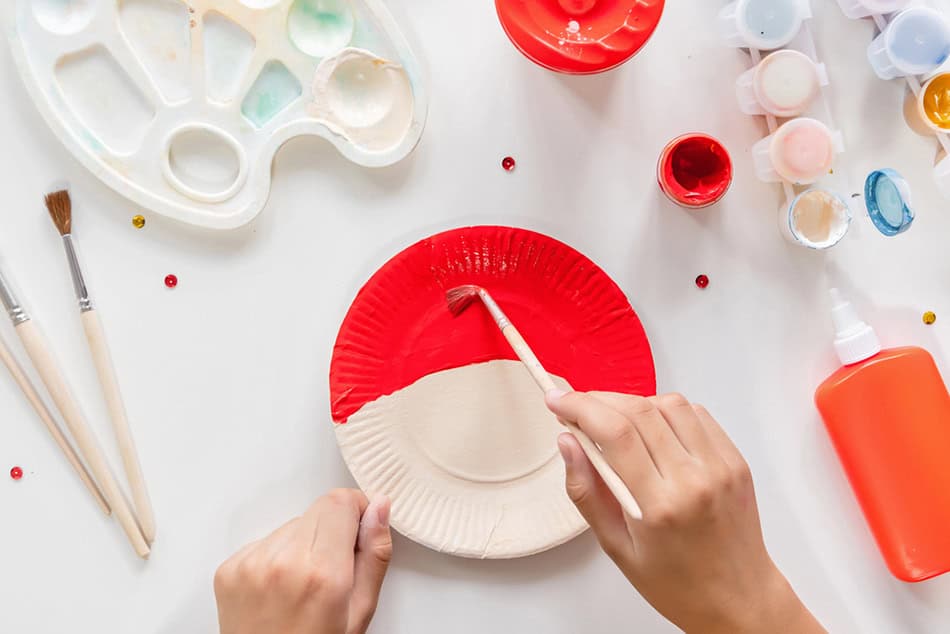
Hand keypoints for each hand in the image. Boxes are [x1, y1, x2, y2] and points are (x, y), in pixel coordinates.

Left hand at [214, 489, 392, 633]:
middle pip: (318, 509)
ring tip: (304, 584)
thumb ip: (373, 554)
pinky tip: (282, 588)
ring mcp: (251, 564)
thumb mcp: (360, 611)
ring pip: (293, 524)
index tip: (360, 530)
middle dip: (334, 529)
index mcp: (322, 574)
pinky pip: (266, 541)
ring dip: (305, 543)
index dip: (358, 510)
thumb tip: (379, 510)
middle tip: (334, 569)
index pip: (341, 502)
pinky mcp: (230, 568)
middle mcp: (283, 562)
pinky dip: (278, 556)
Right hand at [546, 391, 823, 633]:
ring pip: (669, 405)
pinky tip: (652, 428)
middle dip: (599, 400)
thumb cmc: (676, 582)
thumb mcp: (616, 547)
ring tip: (615, 421)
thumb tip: (568, 442)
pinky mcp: (735, 460)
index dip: (580, 407)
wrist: (737, 599)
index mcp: (659, 506)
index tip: (558, 401)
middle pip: (639, 411)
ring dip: (634, 403)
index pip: (615, 433)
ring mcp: (719, 467)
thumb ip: (587, 492)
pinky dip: (667, 411)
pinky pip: (698, 415)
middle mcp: (693, 480)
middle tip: (576, 406)